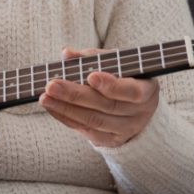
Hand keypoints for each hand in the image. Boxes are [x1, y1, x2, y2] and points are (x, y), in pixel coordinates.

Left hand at [39, 47, 159, 147]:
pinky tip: (52, 108)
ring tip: (45, 97)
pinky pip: (86, 130)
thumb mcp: (117, 64)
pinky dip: (66, 118)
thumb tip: (67, 54)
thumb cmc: (125, 77)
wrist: (137, 109)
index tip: (91, 76)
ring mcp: (125, 130)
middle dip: (76, 95)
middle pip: (106, 106)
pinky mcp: (110, 140)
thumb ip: (93, 57)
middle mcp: (139, 113)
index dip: (112, 85)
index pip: (132, 91)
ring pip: (94, 120)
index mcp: (147, 90)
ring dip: (66, 108)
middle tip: (52, 85)